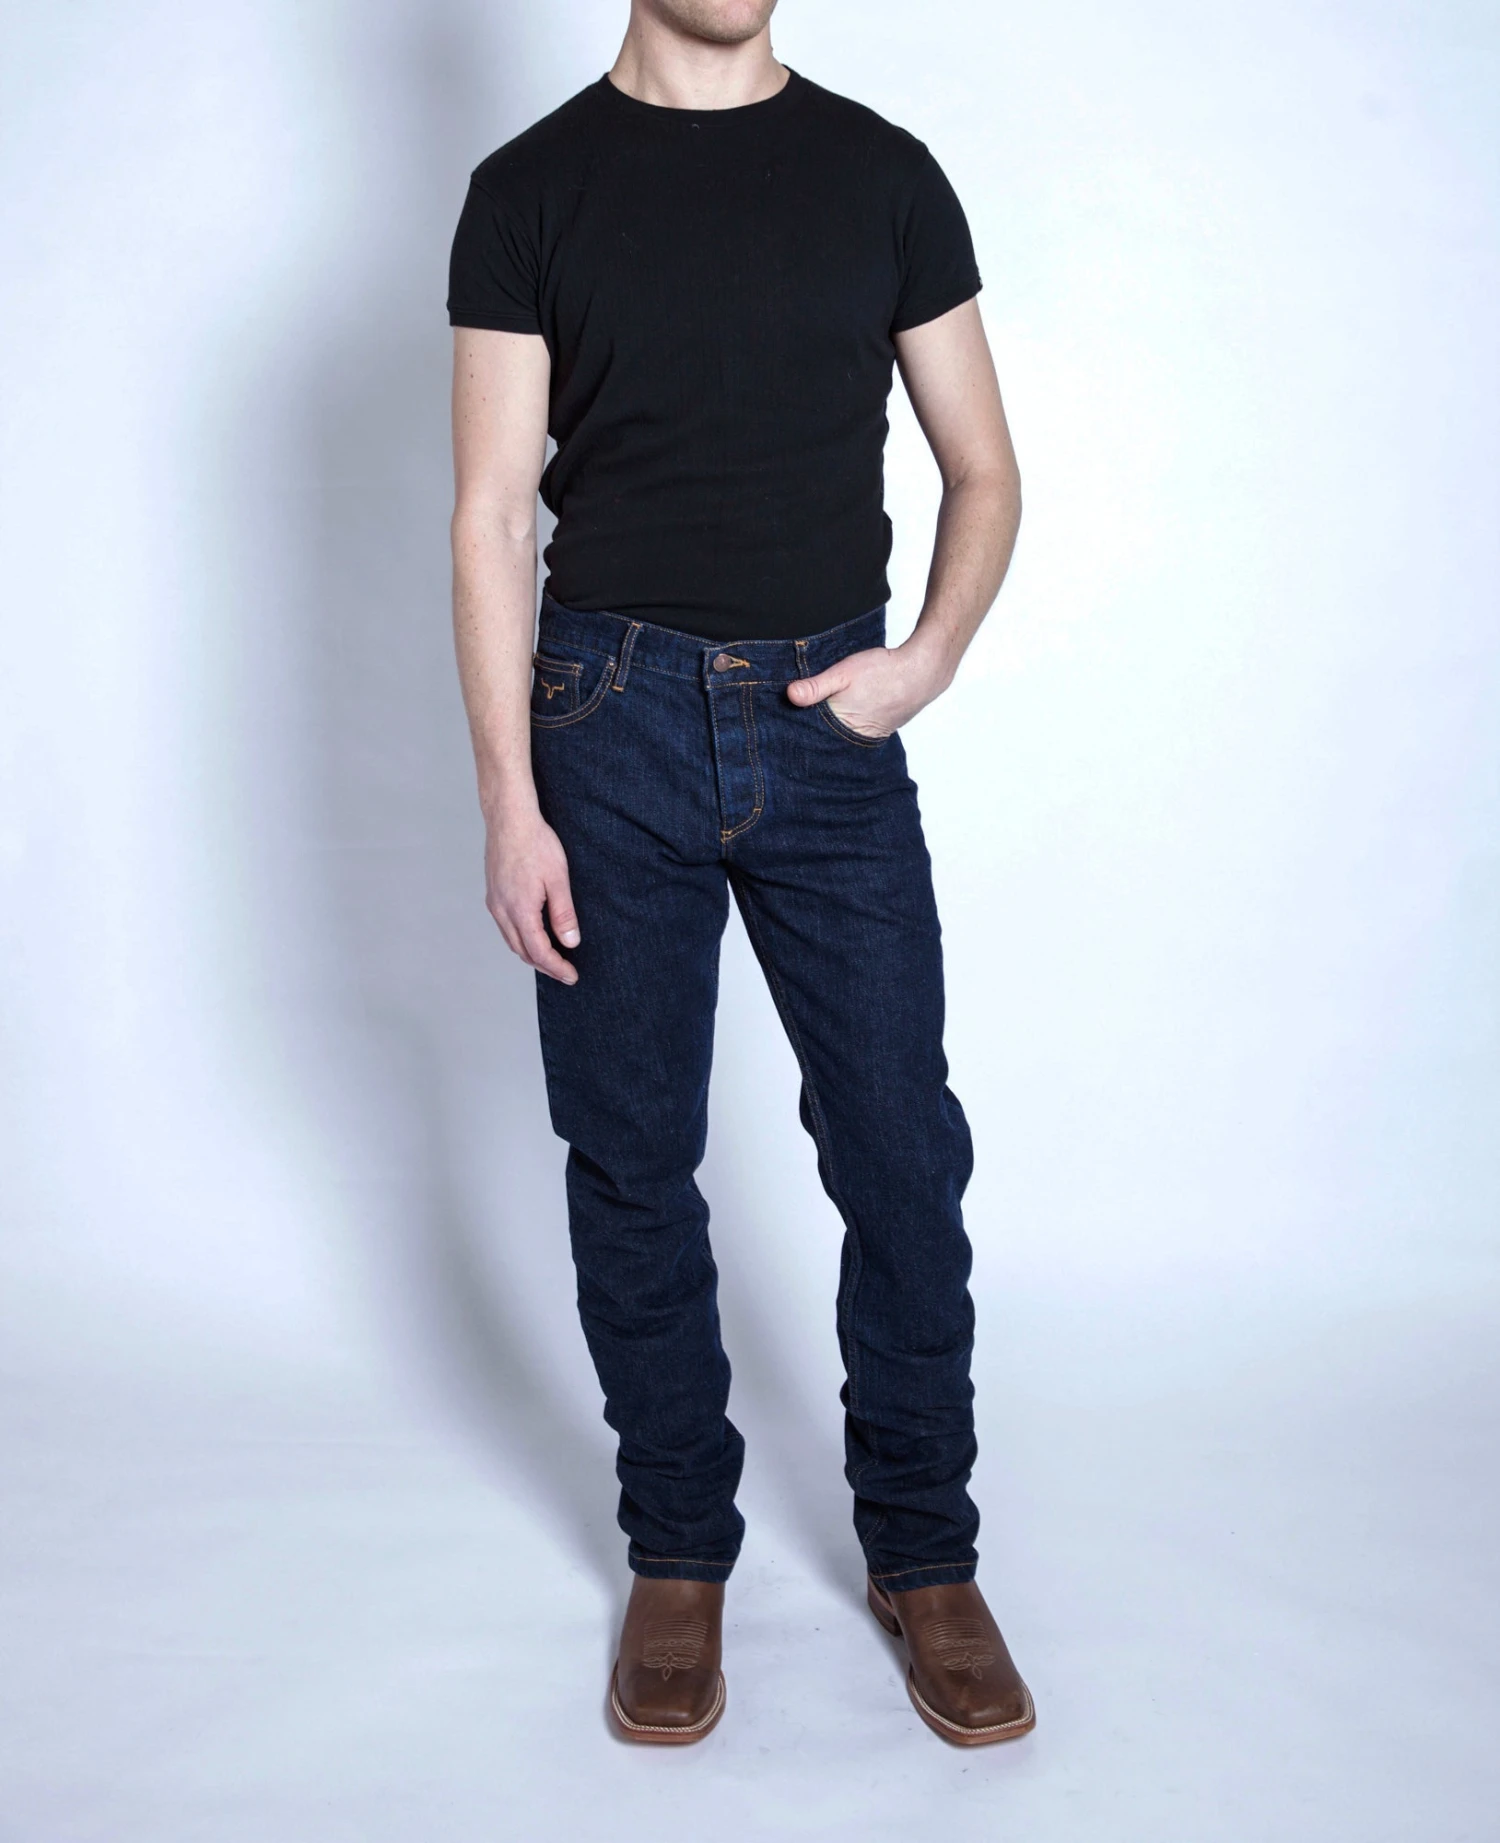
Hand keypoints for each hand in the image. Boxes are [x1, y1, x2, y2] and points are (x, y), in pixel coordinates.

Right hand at [482, 798, 579, 984]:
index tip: (571, 976)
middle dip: (544, 966)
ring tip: (551, 959)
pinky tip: (533, 935)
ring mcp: (495, 902)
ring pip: (512, 940)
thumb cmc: (536, 843)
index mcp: (520, 909)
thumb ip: (563, 914)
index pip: (539, 951)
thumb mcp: (558, 879)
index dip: (556, 967)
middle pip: (522, 951)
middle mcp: (502, 910)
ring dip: (531, 954)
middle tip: (564, 973)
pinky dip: (520, 939)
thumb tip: (570, 943)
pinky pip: (506, 927)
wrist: (509, 818)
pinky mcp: (493, 894)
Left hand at [785, 638, 952, 737]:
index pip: (811, 734)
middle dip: (811, 730)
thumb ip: (816, 686)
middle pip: (824, 738)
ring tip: (817, 718)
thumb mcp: (844, 673)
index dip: (797, 728)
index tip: (783, 723)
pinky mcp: (877, 730)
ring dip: (829, 729)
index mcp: (842, 725)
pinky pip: (854, 732)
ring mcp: (868, 736)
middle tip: (794, 723)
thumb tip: (790, 695)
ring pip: (840, 736)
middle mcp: (855, 736)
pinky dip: (845, 726)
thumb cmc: (883, 670)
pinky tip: (842, 715)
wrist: (922, 672)